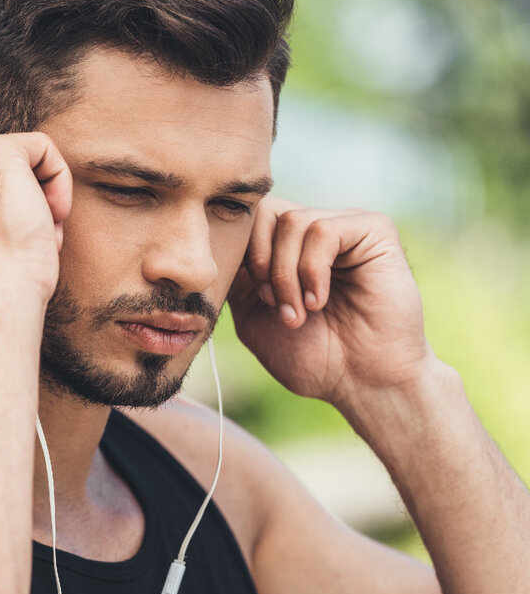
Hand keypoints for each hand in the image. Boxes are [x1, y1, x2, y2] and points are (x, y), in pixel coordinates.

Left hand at [227, 197, 435, 408]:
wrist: (360, 382)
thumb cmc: (310, 355)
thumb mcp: (252, 315)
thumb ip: (235, 276)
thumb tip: (219, 241)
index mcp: (285, 247)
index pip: (247, 219)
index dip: (239, 255)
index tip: (252, 298)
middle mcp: (313, 231)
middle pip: (265, 212)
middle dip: (259, 262)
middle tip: (271, 304)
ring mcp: (345, 227)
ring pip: (292, 221)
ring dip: (286, 274)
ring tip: (298, 313)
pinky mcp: (374, 231)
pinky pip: (324, 230)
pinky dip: (312, 270)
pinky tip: (318, 301)